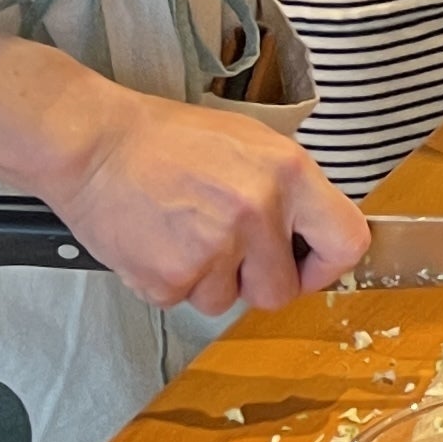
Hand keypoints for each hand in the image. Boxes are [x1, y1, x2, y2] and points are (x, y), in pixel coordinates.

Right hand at [42, 81, 367, 316]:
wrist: (95, 144)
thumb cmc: (170, 140)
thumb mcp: (252, 144)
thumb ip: (291, 191)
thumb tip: (316, 234)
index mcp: (289, 174)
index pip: (347, 242)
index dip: (328, 265)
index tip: (307, 265)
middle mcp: (257, 213)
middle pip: (281, 292)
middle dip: (256, 281)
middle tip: (227, 250)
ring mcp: (213, 249)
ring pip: (227, 301)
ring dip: (209, 280)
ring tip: (184, 233)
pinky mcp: (169, 278)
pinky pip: (183, 301)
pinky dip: (171, 281)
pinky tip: (157, 241)